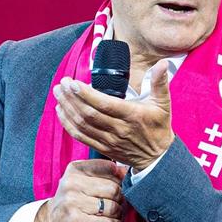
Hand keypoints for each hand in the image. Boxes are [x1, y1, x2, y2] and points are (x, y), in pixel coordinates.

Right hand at [33, 159, 125, 221]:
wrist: (52, 221)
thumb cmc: (73, 200)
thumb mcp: (84, 181)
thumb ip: (104, 173)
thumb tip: (125, 170)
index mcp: (76, 169)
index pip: (109, 168)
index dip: (118, 179)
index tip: (117, 187)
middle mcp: (72, 182)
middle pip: (113, 188)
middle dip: (119, 199)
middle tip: (117, 205)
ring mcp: (72, 201)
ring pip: (112, 206)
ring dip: (117, 214)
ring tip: (112, 215)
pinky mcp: (75, 220)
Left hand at [54, 60, 174, 170]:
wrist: (157, 158)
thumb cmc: (159, 127)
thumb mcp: (164, 103)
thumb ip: (160, 82)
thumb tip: (163, 62)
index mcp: (132, 115)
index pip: (104, 104)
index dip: (86, 94)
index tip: (73, 82)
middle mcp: (118, 129)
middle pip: (88, 114)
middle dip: (72, 98)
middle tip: (62, 83)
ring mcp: (108, 140)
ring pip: (82, 125)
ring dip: (67, 108)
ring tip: (58, 93)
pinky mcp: (102, 148)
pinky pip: (81, 137)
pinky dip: (68, 124)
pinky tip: (61, 111)